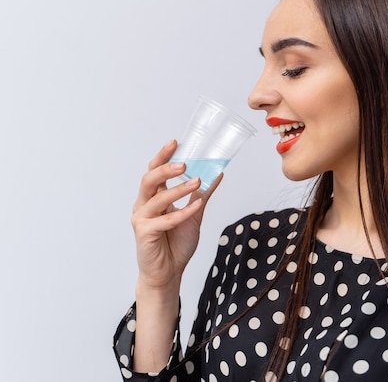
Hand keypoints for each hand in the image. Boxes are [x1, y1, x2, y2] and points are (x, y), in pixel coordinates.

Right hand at [131, 140, 222, 291]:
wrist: (169, 273)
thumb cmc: (176, 244)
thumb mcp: (195, 215)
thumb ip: (202, 195)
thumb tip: (217, 173)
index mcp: (153, 198)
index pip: (155, 171)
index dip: (163, 156)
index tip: (176, 142)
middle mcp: (144, 205)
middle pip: (149, 180)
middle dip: (165, 168)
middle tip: (184, 163)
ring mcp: (142, 219)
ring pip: (156, 198)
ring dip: (178, 189)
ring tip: (197, 181)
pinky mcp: (144, 234)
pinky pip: (164, 220)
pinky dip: (182, 212)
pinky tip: (196, 207)